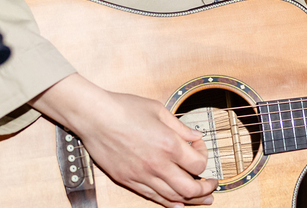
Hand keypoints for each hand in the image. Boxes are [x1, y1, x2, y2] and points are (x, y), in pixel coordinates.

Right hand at [31, 73, 217, 206]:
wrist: (95, 116)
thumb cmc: (124, 108)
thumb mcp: (159, 110)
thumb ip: (180, 127)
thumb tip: (196, 137)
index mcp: (168, 144)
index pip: (199, 164)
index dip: (204, 157)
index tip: (199, 149)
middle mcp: (157, 164)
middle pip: (191, 189)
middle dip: (205, 188)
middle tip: (211, 185)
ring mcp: (142, 175)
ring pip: (173, 198)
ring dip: (191, 200)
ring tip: (201, 199)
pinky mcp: (128, 180)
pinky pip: (152, 198)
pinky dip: (168, 202)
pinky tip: (177, 202)